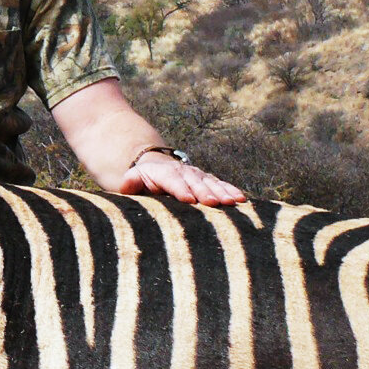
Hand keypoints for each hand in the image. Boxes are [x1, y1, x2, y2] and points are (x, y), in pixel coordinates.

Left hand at [118, 151, 246, 204]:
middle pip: (194, 182)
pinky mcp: (206, 180)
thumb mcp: (132, 180)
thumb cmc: (141, 180)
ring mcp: (196, 175)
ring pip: (210, 183)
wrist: (154, 165)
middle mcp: (182, 171)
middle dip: (205, 192)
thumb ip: (130, 182)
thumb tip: (127, 182)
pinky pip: (220, 184)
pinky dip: (231, 191)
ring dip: (222, 192)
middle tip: (214, 203)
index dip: (181, 190)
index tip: (189, 200)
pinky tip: (241, 199)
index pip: (172, 181)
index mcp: (162, 173)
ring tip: (233, 201)